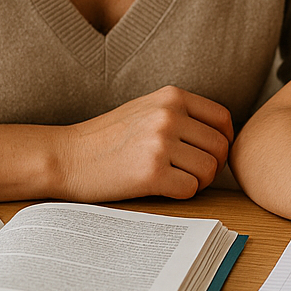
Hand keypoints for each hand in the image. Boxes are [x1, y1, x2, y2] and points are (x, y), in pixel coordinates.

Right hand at [53, 86, 235, 201]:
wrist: (67, 156)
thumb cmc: (107, 137)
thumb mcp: (146, 109)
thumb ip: (181, 115)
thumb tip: (223, 137)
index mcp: (171, 96)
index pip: (222, 119)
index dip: (223, 141)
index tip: (210, 154)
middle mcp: (169, 116)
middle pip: (220, 147)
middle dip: (212, 166)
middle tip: (193, 174)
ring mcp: (160, 143)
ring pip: (209, 170)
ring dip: (198, 182)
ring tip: (176, 180)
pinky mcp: (151, 173)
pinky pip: (190, 189)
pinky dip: (182, 194)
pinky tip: (162, 189)